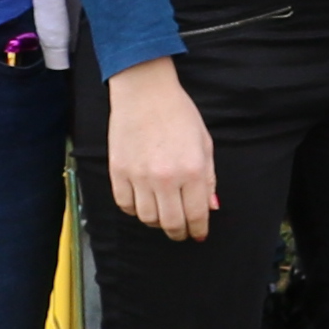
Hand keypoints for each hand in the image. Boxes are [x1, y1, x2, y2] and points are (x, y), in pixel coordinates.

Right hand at [104, 63, 222, 240]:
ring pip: (147, 218)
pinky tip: (143, 204)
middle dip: (178, 233)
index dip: (198, 229)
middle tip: (181, 233)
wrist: (145, 94)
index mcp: (192, 170)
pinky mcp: (118, 173)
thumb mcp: (204, 144)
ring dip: (157, 222)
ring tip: (163, 217)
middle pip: (170, 222)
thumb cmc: (179, 115)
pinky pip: (125, 205)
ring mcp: (139, 177)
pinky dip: (135, 211)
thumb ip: (209, 179)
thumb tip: (210, 208)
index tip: (198, 234)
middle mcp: (166, 178)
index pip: (196, 214)